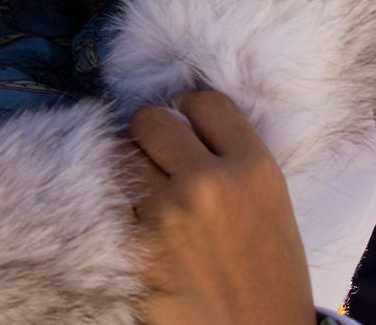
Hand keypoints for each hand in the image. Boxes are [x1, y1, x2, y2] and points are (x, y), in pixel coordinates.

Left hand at [122, 90, 313, 324]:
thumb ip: (229, 160)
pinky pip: (106, 200)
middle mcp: (207, 184)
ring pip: (120, 156)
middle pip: (149, 119)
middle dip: (151, 136)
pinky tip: (133, 220)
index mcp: (253, 170)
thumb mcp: (270, 205)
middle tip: (159, 160)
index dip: (190, 111)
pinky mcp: (132, 246)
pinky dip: (115, 206)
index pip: (204, 101)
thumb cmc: (268, 273)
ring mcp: (165, 214)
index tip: (187, 127)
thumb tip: (181, 120)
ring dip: (129, 171)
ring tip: (148, 194)